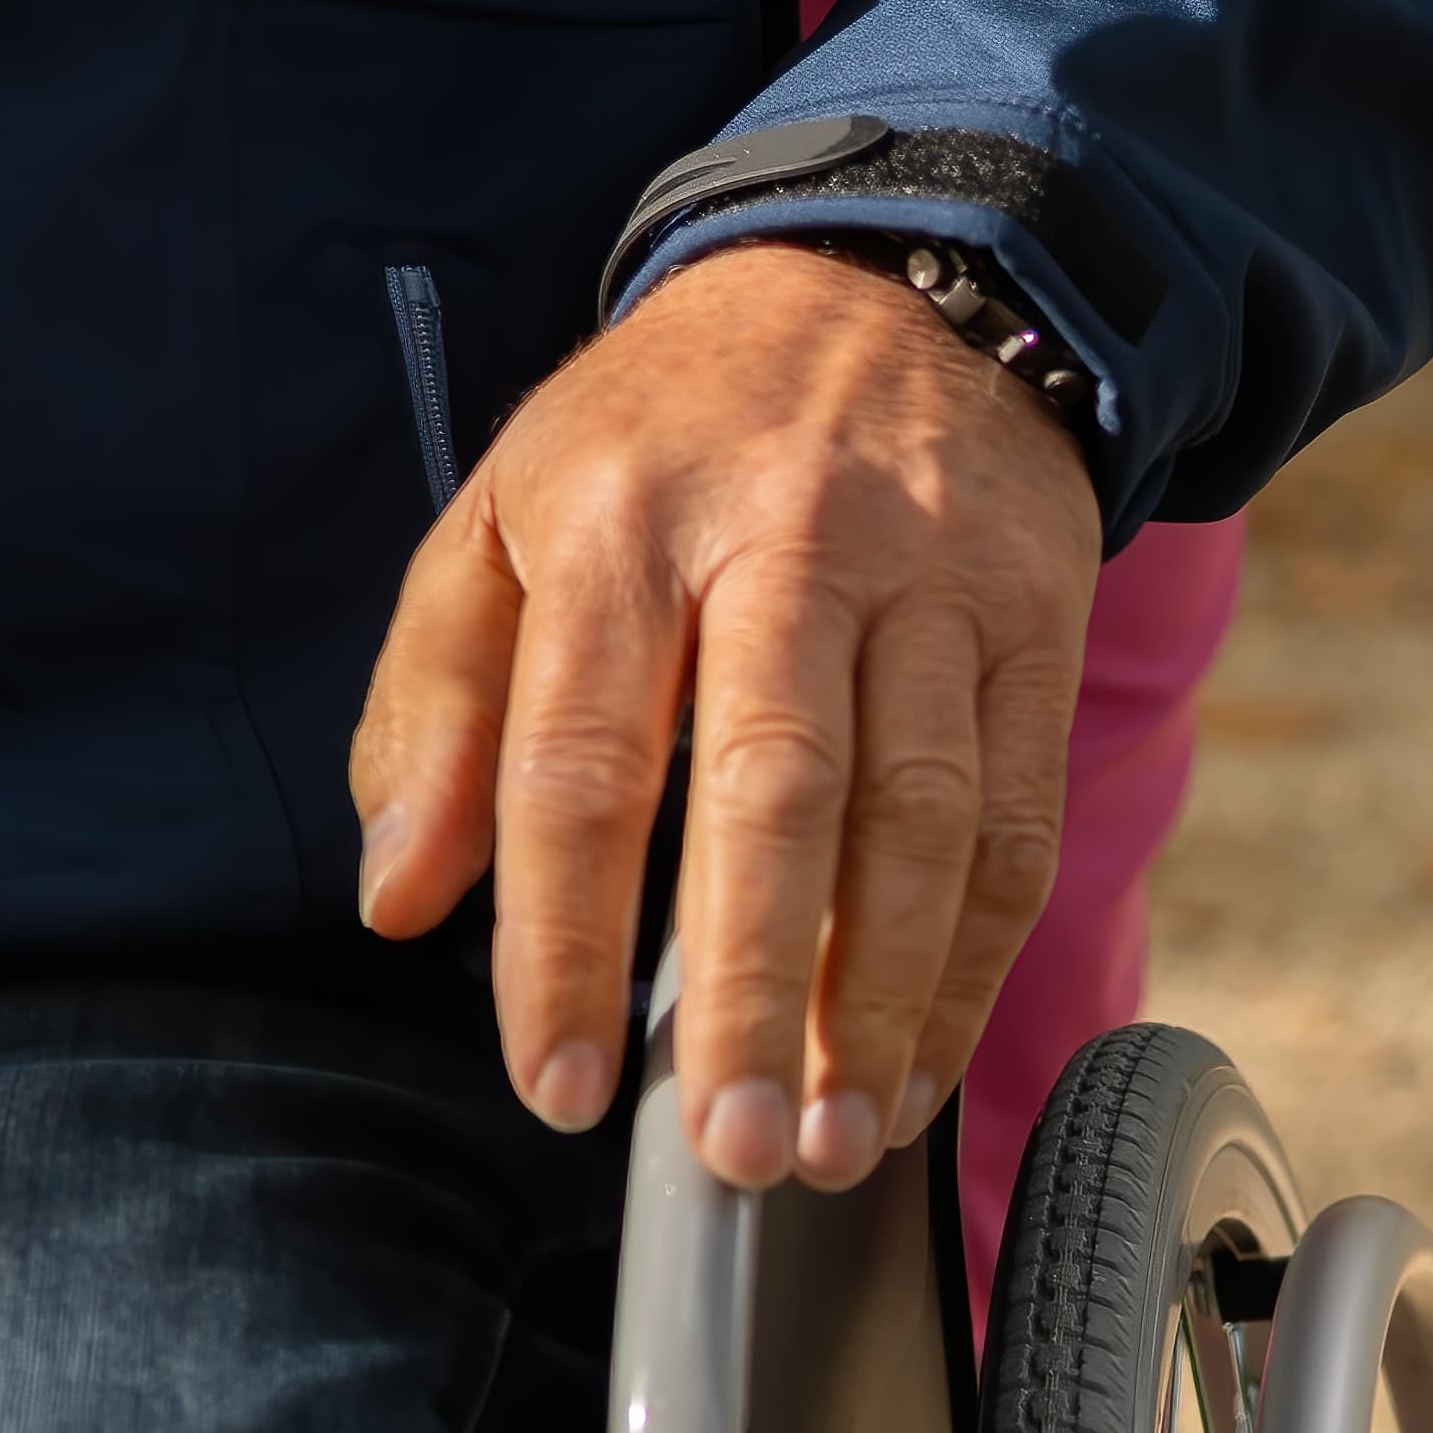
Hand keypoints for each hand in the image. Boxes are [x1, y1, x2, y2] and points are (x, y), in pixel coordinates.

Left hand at [348, 240, 1102, 1190]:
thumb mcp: (500, 519)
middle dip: (750, 989)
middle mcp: (783, 540)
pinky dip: (975, 961)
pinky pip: (1018, 817)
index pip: (581, 758)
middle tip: (725, 1150)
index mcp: (615, 519)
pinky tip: (916, 1061)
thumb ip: (432, 708)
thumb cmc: (658, 438)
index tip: (551, 1083)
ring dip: (880, 1004)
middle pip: (772, 792)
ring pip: (922, 820)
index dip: (564, 936)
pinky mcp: (1033, 616)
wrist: (877, 281)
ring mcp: (929, 577)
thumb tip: (398, 902)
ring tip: (827, 1144)